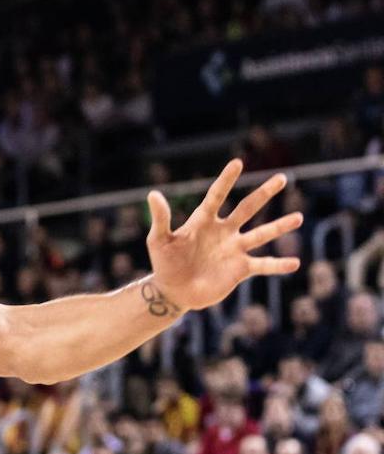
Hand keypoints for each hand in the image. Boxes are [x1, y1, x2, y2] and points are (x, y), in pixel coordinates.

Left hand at [146, 159, 301, 311]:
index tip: (238, 162)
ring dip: (280, 226)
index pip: (217, 196)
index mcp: (203, 221)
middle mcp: (223, 232)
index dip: (226, 180)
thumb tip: (153, 194)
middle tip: (282, 177)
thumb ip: (161, 218)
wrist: (173, 291)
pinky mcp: (240, 269)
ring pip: (261, 234)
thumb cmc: (164, 263)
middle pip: (247, 208)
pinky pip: (263, 265)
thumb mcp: (159, 240)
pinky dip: (278, 265)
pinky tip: (295, 263)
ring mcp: (234, 249)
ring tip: (299, 217)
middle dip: (264, 193)